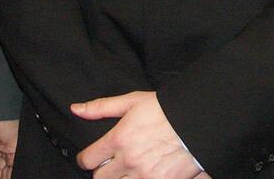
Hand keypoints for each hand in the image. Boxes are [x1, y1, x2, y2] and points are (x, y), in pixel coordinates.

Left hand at [72, 91, 204, 178]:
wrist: (196, 122)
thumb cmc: (165, 110)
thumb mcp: (132, 101)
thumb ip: (101, 107)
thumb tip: (76, 109)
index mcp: (118, 139)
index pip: (88, 159)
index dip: (86, 159)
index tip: (91, 158)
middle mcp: (128, 160)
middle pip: (100, 178)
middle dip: (103, 172)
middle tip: (112, 164)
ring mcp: (144, 175)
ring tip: (130, 169)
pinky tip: (144, 173)